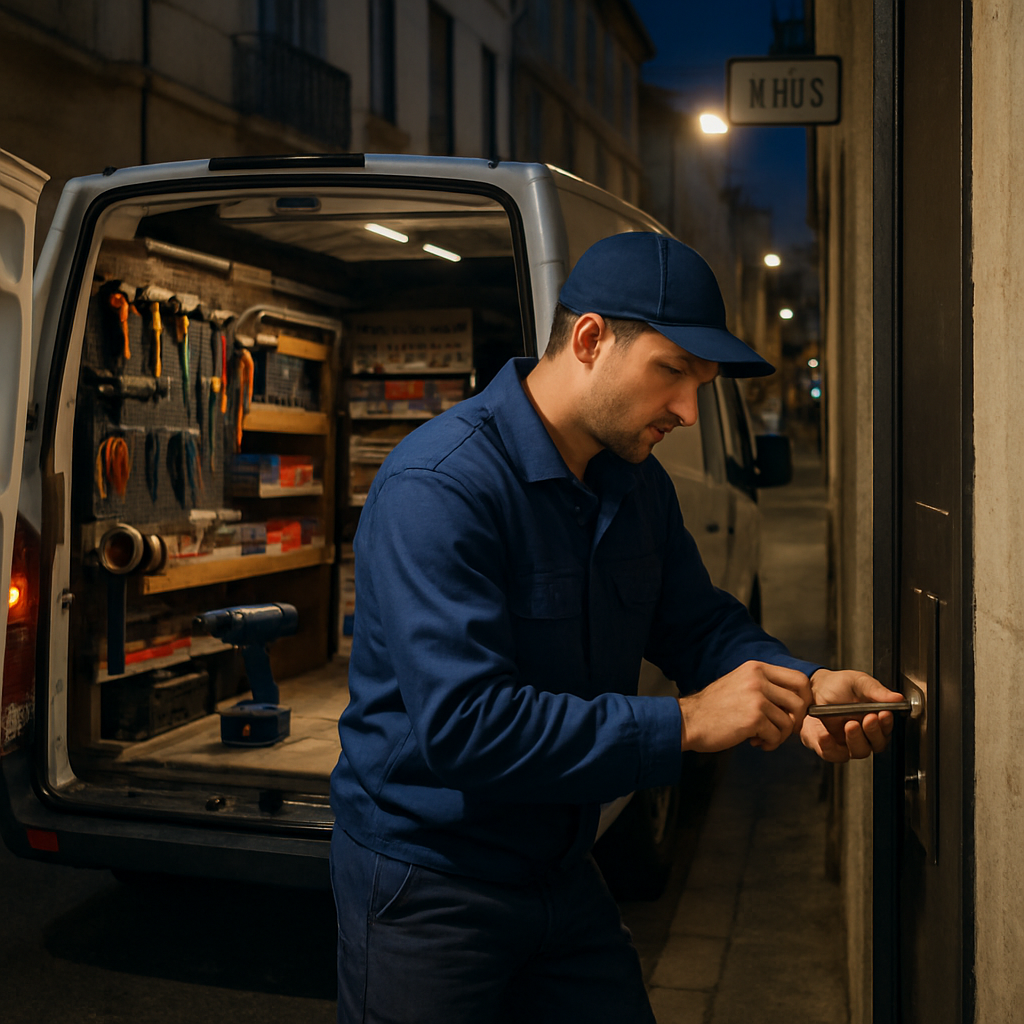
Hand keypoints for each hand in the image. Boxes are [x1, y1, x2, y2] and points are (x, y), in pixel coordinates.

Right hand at [679, 660, 810, 752]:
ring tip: (762, 738)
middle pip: (800, 701)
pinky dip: (769, 743)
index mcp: (756, 668)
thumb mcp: (739, 683)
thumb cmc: (713, 707)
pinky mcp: (753, 718)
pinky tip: (755, 742)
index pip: (799, 679)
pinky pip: (776, 735)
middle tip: (781, 729)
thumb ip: (764, 686)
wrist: (689, 720)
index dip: (804, 698)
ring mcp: (756, 698)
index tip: (795, 712)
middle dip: (795, 721)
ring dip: (779, 736)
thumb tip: (794, 701)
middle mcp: (758, 679)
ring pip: (788, 722)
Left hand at [800, 668, 904, 762]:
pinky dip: (830, 747)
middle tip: (868, 718)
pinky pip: (833, 755)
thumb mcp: (858, 682)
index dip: (887, 723)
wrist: (814, 688)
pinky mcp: (831, 746)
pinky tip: (825, 734)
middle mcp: (865, 733)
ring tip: (850, 723)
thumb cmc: (839, 685)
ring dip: (856, 740)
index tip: (884, 713)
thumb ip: (876, 691)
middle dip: (874, 732)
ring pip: (859, 751)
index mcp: (876, 718)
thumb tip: (898, 698)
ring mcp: (849, 742)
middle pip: (877, 744)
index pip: (887, 729)